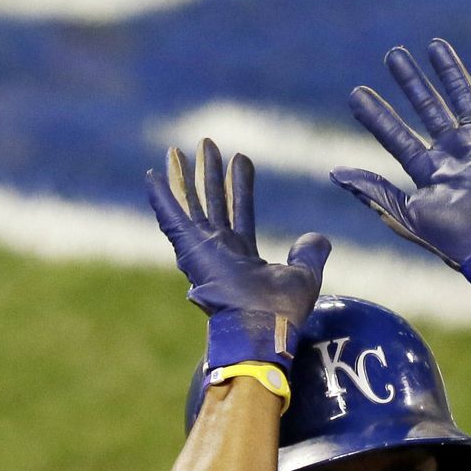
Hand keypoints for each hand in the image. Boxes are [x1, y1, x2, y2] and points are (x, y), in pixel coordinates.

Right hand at [146, 139, 330, 364]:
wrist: (261, 326)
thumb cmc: (282, 311)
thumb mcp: (304, 276)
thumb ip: (309, 255)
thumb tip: (318, 238)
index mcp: (243, 258)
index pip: (240, 212)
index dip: (240, 186)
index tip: (240, 159)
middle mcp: (220, 252)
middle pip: (214, 203)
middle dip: (210, 175)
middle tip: (207, 144)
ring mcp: (203, 251)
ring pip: (192, 204)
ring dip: (187, 177)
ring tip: (179, 149)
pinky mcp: (190, 250)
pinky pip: (172, 219)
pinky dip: (162, 198)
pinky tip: (152, 176)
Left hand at [331, 40, 470, 297]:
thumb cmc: (452, 240)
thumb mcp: (405, 216)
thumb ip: (373, 192)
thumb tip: (334, 173)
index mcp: (430, 174)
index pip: (397, 138)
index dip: (377, 117)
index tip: (355, 94)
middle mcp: (453, 156)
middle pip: (428, 110)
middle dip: (411, 84)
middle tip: (393, 56)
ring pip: (462, 99)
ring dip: (449, 72)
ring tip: (433, 45)